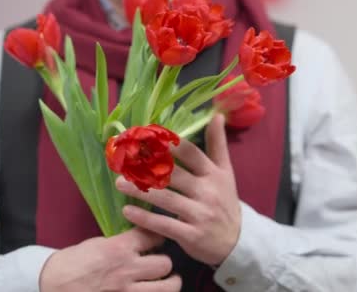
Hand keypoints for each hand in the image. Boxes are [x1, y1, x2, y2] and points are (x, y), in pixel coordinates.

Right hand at [39, 227, 180, 291]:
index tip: (156, 239)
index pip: (152, 236)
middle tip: (159, 263)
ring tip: (166, 281)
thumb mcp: (97, 244)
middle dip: (164, 263)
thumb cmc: (72, 264)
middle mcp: (127, 270)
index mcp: (118, 249)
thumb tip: (140, 240)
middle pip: (165, 263)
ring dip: (169, 283)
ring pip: (168, 287)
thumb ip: (121, 243)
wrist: (53, 285)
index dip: (157, 236)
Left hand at [115, 114, 241, 265]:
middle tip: (125, 160)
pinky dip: (145, 219)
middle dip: (148, 167)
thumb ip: (218, 144)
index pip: (191, 153)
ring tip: (119, 183)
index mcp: (214, 174)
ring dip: (140, 191)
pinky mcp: (191, 236)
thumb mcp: (226, 172)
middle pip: (174, 175)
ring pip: (166, 199)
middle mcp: (208, 192)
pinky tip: (127, 211)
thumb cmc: (225, 201)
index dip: (169, 144)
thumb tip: (216, 115)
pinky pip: (164, 225)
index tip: (147, 136)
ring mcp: (200, 214)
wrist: (237, 241)